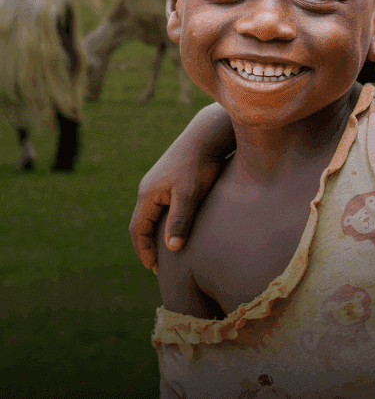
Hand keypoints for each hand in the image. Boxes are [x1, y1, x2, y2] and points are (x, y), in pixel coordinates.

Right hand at [128, 103, 234, 269]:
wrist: (207, 135)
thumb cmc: (199, 164)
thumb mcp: (189, 193)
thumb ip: (180, 220)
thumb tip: (171, 248)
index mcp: (147, 194)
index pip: (137, 229)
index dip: (143, 250)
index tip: (153, 268)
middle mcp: (148, 189)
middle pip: (142, 223)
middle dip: (148, 245)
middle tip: (159, 266)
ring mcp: (158, 183)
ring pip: (153, 214)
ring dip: (157, 233)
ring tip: (168, 252)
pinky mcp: (170, 179)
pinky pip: (162, 206)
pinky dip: (165, 221)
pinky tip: (178, 228)